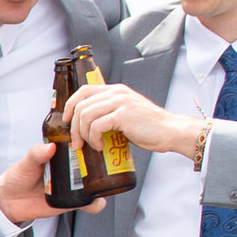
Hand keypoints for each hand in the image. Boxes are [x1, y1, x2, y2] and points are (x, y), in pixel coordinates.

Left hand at [0, 141, 109, 225]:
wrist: (10, 202)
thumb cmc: (17, 176)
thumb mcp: (26, 163)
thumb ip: (36, 154)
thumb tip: (50, 147)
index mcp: (61, 154)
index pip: (80, 144)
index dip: (91, 140)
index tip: (99, 138)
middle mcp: (70, 168)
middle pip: (92, 163)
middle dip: (102, 161)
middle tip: (108, 160)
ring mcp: (73, 185)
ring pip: (94, 183)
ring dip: (103, 183)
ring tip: (107, 182)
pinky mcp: (72, 201)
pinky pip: (87, 203)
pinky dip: (95, 204)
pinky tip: (98, 202)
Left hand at [64, 80, 203, 162]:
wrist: (170, 131)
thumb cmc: (148, 127)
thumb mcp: (125, 114)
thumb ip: (109, 113)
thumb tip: (86, 125)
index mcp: (115, 90)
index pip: (83, 90)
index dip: (70, 105)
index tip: (66, 120)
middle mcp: (116, 93)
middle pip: (80, 105)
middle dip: (73, 126)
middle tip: (76, 142)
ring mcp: (120, 102)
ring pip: (85, 115)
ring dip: (82, 134)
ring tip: (89, 145)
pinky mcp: (123, 115)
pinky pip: (96, 126)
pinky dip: (93, 139)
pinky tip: (100, 146)